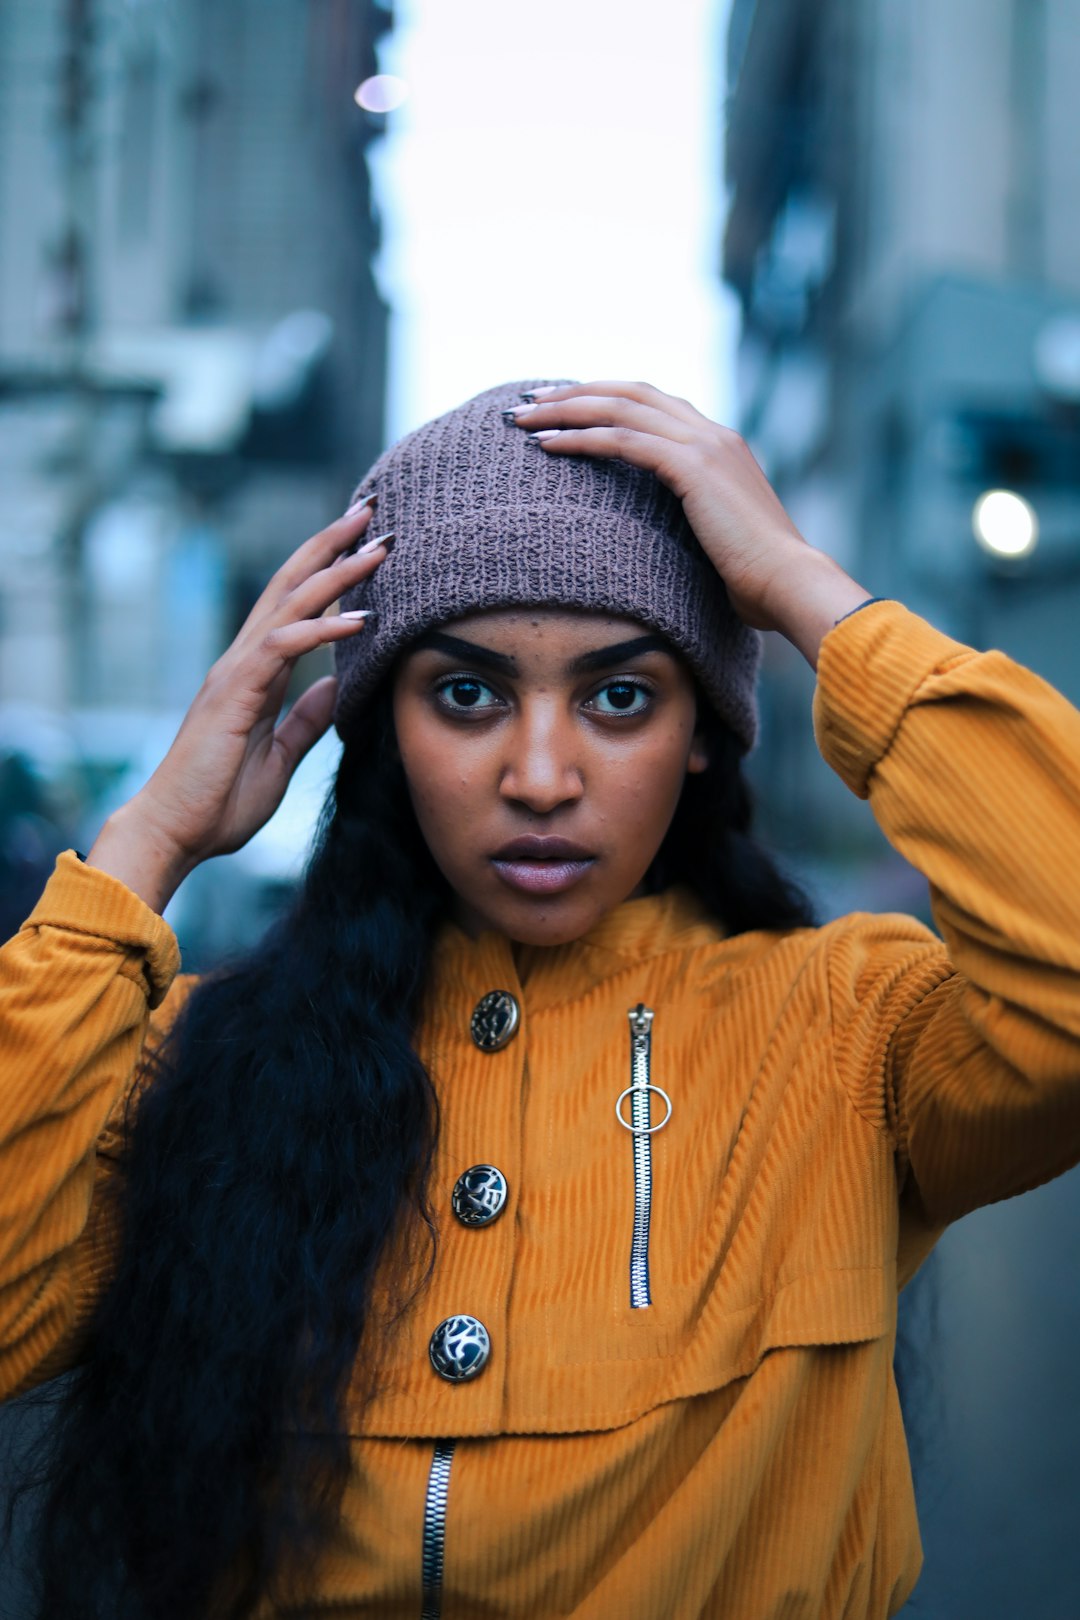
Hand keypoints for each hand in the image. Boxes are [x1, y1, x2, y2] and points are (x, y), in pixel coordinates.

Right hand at [87, 500, 389, 911]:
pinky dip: (323, 627)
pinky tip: (361, 617)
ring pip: (290, 603)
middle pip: (291, 585)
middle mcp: (242, 662)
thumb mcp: (280, 756)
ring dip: (337, 573)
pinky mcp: (234, 692)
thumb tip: (338, 686)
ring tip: (378, 547)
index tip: (368, 545)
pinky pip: (283, 646)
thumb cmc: (219, 803)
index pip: (296, 607)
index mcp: (254, 674)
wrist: (174, 833)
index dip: (330, 573)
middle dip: (331, 545)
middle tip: (371, 510)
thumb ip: (306, 718)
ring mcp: (235, 672)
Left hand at [505, 381, 870, 664]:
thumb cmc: (755, 579)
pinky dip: (581, 438)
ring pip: (621, 407)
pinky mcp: (693, 466)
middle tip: (529, 399)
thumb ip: (693, 519)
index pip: (652, 403)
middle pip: (630, 392)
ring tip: (523, 418)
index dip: (604, 398)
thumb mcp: (717, 538)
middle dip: (575, 392)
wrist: (787, 583)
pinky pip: (624, 440)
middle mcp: (712, 433)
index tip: (562, 406)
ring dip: (566, 409)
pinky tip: (547, 445)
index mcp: (719, 444)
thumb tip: (662, 538)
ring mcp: (705, 445)